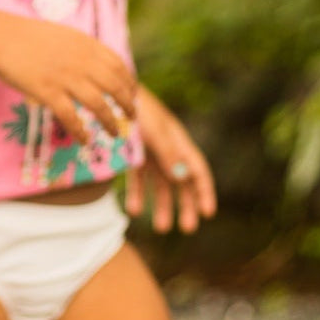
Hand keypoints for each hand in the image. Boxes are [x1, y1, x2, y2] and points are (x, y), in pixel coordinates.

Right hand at [0, 13, 137, 142]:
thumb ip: (81, 49)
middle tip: (131, 117)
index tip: (132, 94)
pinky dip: (81, 131)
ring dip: (110, 122)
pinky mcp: (47, 92)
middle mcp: (80, 60)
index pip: (118, 65)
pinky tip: (85, 140)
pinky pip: (71, 117)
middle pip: (115, 87)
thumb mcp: (62, 35)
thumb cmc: (25, 36)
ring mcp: (64, 77)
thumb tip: (97, 65)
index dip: (129, 82)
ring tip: (115, 134)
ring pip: (99, 105)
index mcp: (85, 44)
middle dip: (127, 105)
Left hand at [126, 86, 215, 233]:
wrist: (111, 91)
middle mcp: (167, 149)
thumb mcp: (153, 129)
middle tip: (189, 228)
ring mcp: (149, 152)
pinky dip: (138, 194)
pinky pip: (139, 178)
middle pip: (182, 181)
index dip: (205, 191)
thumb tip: (182, 179)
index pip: (198, 170)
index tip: (209, 213)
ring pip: (161, 184)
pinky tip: (134, 210)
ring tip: (161, 228)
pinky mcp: (132, 153)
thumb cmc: (136, 108)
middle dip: (187, 205)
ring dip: (162, 205)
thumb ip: (167, 152)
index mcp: (178, 141)